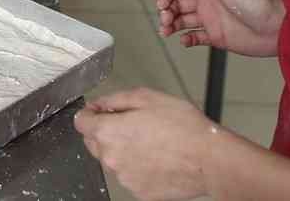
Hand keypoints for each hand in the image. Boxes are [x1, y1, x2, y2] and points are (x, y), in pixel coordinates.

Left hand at [74, 89, 213, 200]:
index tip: (100, 111)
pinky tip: (157, 158)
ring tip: (151, 142)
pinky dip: (137, 167)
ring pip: (113, 160)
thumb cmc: (184, 127)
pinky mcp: (138, 192)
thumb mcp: (148, 97)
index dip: (90, 114)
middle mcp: (111, 158)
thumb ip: (116, 99)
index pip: (80, 122)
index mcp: (109, 132)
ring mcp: (124, 178)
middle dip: (106, 131)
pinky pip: (129, 176)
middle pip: (94, 142)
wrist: (209, 160)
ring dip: (123, 150)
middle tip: (134, 124)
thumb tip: (99, 104)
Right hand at [156, 0, 283, 56]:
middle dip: (166, 11)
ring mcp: (210, 20)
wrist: (277, 28)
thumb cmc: (258, 2)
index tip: (162, 4)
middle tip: (164, 21)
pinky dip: (185, 39)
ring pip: (182, 21)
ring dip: (171, 24)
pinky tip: (183, 41)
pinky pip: (194, 37)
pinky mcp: (215, 37)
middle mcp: (206, 2)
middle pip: (177, 4)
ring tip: (166, 31)